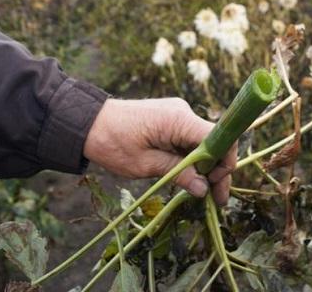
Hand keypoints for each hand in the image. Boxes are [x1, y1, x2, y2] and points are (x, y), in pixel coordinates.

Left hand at [83, 98, 236, 204]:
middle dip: (217, 171)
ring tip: (206, 194)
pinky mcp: (171, 121)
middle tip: (217, 200)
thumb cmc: (112, 143)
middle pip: (214, 142)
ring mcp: (178, 115)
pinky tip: (192, 178)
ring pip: (204, 143)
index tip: (216, 186)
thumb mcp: (146, 165)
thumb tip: (204, 189)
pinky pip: (190, 140)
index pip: (218, 137)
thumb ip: (179, 173)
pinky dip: (194, 159)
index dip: (224, 162)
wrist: (87, 123)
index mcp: (179, 119)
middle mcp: (183, 113)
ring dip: (206, 167)